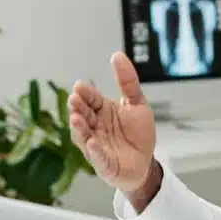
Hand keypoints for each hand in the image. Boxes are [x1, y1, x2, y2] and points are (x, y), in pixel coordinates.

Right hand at [68, 52, 156, 193]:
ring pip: (83, 136)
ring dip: (79, 128)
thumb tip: (116, 55)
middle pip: (83, 116)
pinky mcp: (103, 164)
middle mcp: (95, 127)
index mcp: (101, 111)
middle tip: (74, 99)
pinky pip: (97, 158)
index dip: (85, 94)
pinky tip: (92, 142)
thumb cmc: (138, 133)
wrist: (146, 161)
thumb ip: (127, 81)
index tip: (80, 86)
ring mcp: (96, 146)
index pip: (91, 100)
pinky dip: (94, 151)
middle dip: (77, 108)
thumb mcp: (137, 103)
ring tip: (76, 119)